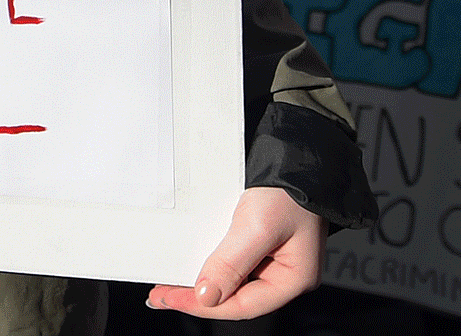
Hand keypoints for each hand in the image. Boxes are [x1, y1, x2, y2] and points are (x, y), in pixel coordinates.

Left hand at [149, 186, 324, 319]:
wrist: (298, 155)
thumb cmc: (291, 188)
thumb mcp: (258, 226)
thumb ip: (231, 263)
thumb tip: (206, 296)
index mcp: (293, 278)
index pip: (242, 306)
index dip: (204, 306)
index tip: (172, 298)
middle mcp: (284, 273)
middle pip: (236, 296)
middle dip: (198, 297)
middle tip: (163, 294)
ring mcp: (274, 258)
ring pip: (232, 280)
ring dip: (202, 281)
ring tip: (171, 281)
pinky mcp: (262, 242)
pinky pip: (233, 261)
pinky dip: (212, 263)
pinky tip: (192, 261)